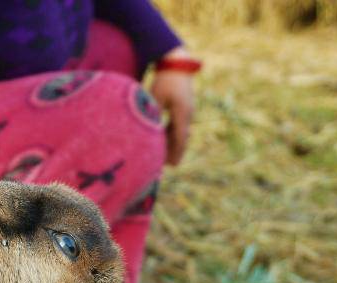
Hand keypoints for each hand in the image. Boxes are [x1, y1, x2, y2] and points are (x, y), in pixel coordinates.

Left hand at [150, 47, 195, 165]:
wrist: (177, 63)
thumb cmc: (164, 79)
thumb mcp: (156, 96)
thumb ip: (153, 112)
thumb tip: (148, 128)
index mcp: (182, 112)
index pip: (180, 137)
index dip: (176, 152)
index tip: (173, 164)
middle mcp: (188, 113)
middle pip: (182, 137)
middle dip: (175, 151)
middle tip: (168, 165)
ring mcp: (187, 110)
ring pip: (181, 131)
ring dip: (174, 143)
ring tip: (166, 156)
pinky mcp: (184, 107)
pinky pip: (179, 124)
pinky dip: (173, 133)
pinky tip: (166, 140)